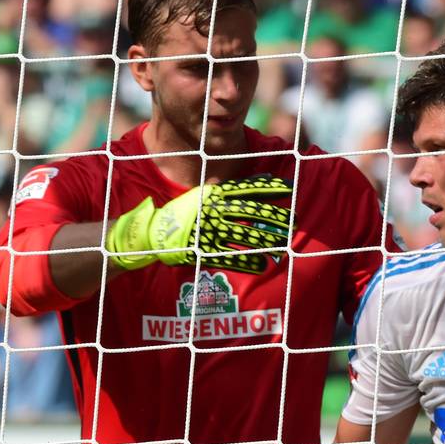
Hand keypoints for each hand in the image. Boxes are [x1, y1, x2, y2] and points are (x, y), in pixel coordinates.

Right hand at [106, 175, 292, 273]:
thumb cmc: (182, 213)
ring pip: (243, 234)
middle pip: (249, 212)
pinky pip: (228, 256)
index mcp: (212, 195)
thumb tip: (260, 179)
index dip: (267, 187)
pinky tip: (261, 265)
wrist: (151, 232)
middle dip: (272, 216)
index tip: (288, 187)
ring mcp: (208, 230)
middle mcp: (212, 211)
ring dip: (264, 239)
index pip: (245, 188)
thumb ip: (230, 188)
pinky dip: (246, 261)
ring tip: (283, 243)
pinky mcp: (203, 250)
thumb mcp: (204, 195)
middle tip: (293, 220)